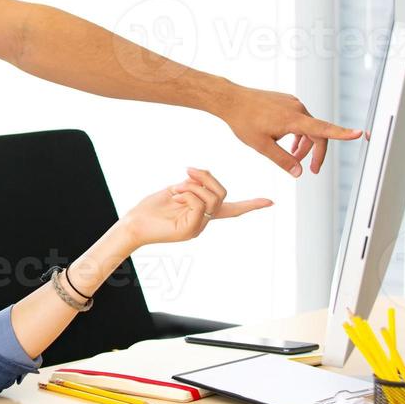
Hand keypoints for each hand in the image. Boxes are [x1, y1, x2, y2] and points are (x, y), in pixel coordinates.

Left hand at [118, 168, 271, 248]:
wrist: (133, 223)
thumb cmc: (151, 208)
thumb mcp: (177, 189)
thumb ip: (194, 185)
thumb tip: (203, 176)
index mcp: (202, 213)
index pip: (232, 209)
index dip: (251, 204)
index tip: (271, 201)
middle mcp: (203, 222)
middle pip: (222, 194)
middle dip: (206, 178)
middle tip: (186, 172)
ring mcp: (197, 228)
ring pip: (212, 198)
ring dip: (193, 185)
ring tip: (175, 188)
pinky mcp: (189, 231)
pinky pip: (199, 203)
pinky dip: (187, 193)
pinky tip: (174, 196)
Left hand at [217, 82, 360, 176]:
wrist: (231, 99)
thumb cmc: (244, 121)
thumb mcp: (262, 146)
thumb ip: (283, 160)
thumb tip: (299, 172)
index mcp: (293, 119)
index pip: (323, 129)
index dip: (342, 134)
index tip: (359, 133)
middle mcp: (297, 108)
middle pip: (317, 133)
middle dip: (315, 152)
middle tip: (310, 170)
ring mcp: (292, 103)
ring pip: (307, 127)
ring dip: (304, 144)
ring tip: (293, 156)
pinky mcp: (287, 101)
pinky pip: (299, 119)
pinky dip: (297, 133)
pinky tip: (286, 141)